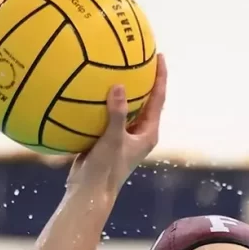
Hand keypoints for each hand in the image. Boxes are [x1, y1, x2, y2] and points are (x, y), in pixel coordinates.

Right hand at [65, 52, 166, 198]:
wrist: (88, 193)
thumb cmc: (105, 169)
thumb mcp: (112, 139)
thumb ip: (116, 114)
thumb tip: (118, 86)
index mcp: (147, 133)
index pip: (158, 98)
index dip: (160, 77)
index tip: (159, 56)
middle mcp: (138, 133)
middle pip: (144, 100)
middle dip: (143, 79)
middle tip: (139, 56)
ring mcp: (122, 137)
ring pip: (124, 108)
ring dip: (120, 91)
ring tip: (114, 68)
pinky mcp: (106, 140)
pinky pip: (106, 115)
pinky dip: (100, 103)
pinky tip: (87, 91)